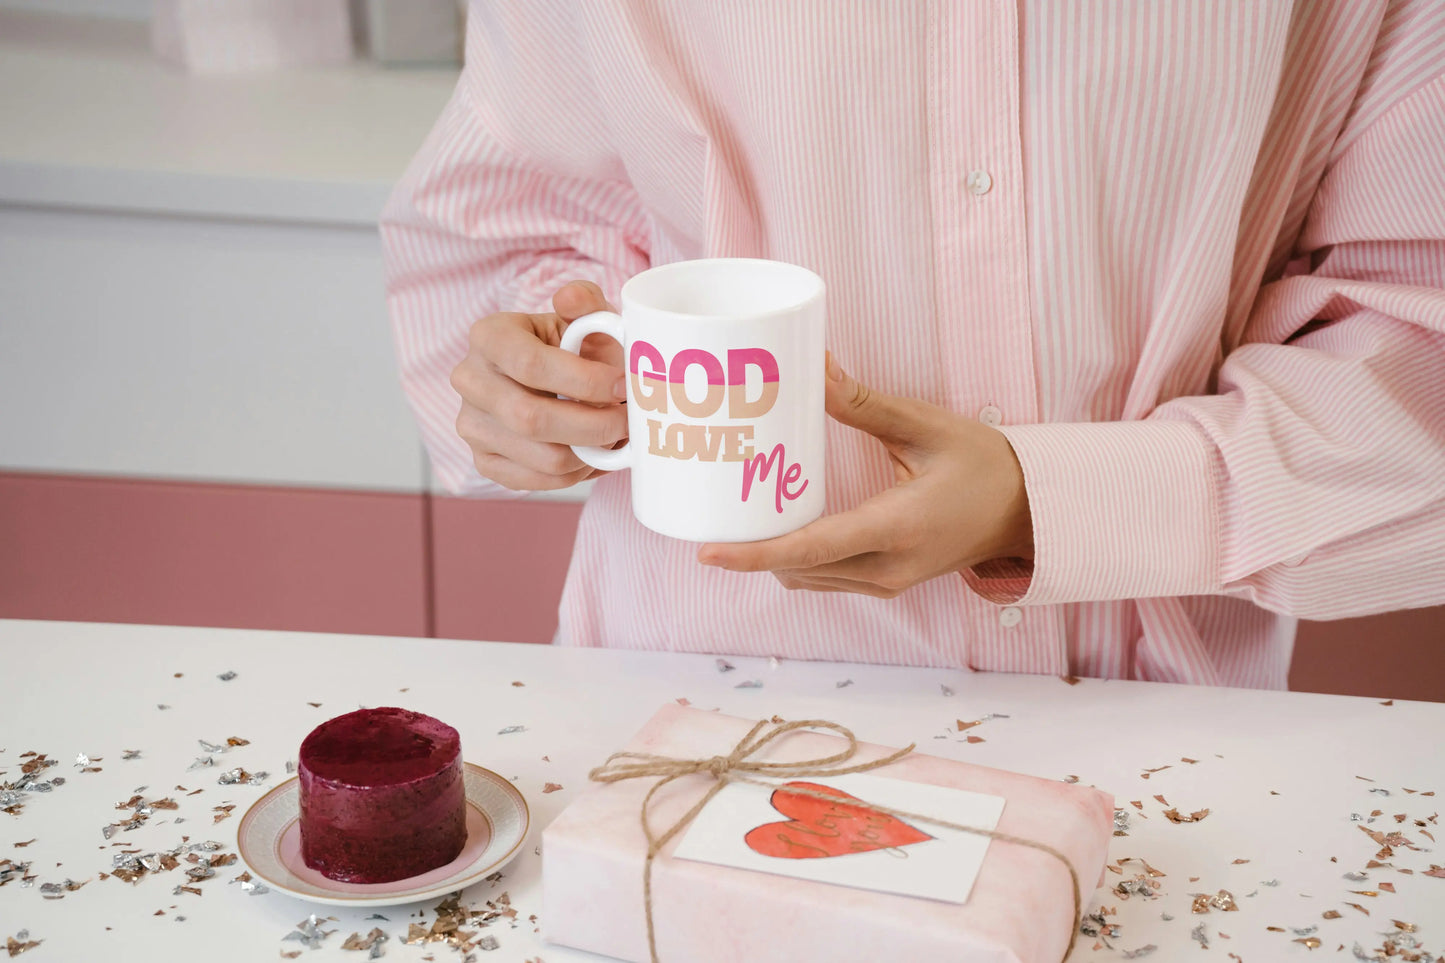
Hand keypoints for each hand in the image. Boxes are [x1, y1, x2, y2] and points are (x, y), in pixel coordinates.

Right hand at [450, 281, 627, 489]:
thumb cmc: (570, 346)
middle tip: (628, 421)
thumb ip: (585, 302)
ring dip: (591, 453)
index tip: (622, 386)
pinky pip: (538, 482)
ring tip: (615, 437)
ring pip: (542, 457)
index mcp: (488, 336)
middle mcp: (470, 380)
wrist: (546, 378)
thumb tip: (572, 297)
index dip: (585, 381)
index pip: (531, 365)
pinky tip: (593, 454)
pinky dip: (576, 474)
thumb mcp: (581, 317)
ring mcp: (471, 425)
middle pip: (532, 418)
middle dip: (594, 425)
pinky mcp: (484, 461)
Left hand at [697, 356, 1033, 597]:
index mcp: (898, 528)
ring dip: (771, 556)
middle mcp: (888, 568)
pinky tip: (779, 527)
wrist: (1029, 509)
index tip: (709, 552)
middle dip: (750, 549)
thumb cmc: (984, 463)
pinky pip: (826, 577)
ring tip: (738, 516)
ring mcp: (887, 583)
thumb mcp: (925, 426)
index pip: (812, 550)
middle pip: (798, 568)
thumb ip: (862, 403)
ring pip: (808, 578)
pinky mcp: (886, 583)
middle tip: (712, 512)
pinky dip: (796, 559)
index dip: (755, 555)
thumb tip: (812, 367)